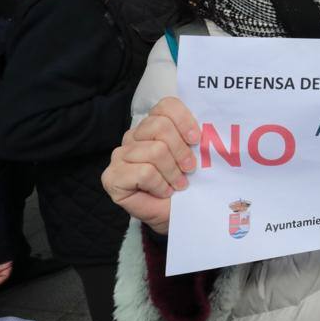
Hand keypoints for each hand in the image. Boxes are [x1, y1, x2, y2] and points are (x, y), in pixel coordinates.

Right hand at [101, 97, 200, 234]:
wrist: (176, 215)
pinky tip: (163, 192)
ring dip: (173, 172)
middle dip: (181, 150)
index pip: (165, 106)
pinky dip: (160, 185)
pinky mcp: (112, 177)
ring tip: (178, 184)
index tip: (197, 139)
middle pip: (159, 126)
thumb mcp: (193, 155)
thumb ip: (194, 137)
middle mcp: (133, 136)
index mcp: (153, 125)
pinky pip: (144, 172)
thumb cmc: (184, 183)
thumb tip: (207, 127)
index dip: (184, 120)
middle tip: (190, 168)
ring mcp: (119, 155)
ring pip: (155, 151)